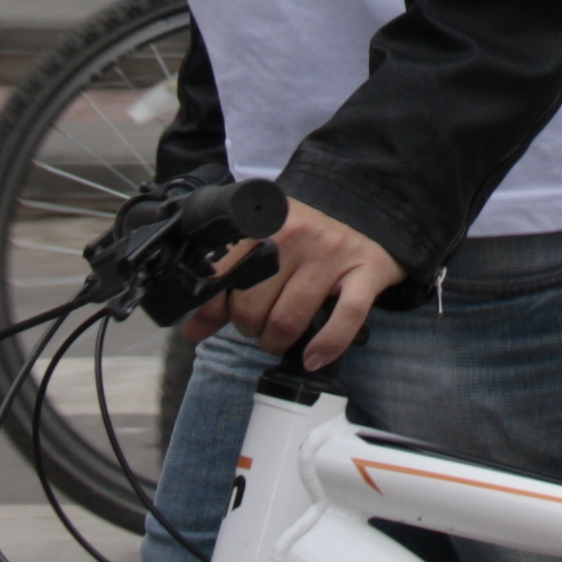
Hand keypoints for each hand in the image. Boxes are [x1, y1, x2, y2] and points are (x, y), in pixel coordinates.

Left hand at [189, 197, 402, 372]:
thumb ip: (229, 279)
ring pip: (288, 320)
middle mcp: (297, 234)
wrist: (369, 204)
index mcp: (264, 221)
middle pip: (251, 307)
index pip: (220, 277)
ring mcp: (333, 253)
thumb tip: (192, 329)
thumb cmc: (307, 230)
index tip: (217, 317)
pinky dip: (326, 346)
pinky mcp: (367, 270)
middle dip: (248, 328)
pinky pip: (345, 319)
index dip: (212, 309)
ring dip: (276, 342)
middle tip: (256, 323)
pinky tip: (313, 357)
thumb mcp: (264, 240)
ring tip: (278, 336)